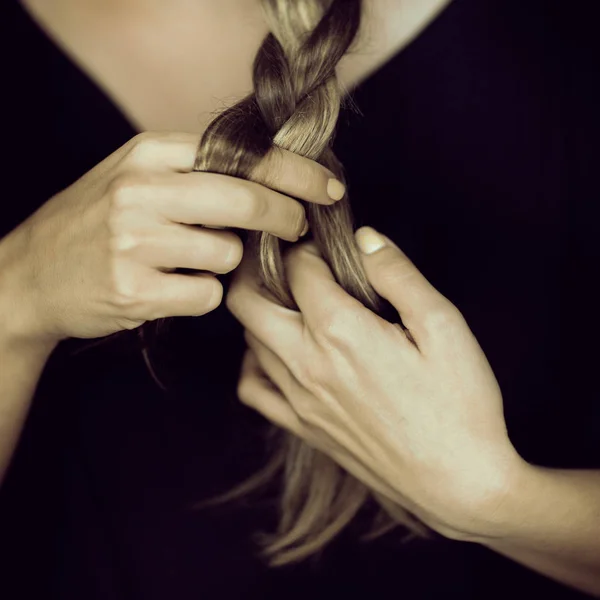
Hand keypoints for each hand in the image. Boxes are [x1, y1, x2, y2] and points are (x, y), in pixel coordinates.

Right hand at [0, 131, 342, 343]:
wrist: (32, 274)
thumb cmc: (97, 223)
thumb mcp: (136, 176)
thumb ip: (197, 172)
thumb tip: (275, 182)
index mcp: (148, 153)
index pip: (241, 155)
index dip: (294, 172)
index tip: (328, 188)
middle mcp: (141, 190)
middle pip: (245, 202)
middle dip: (285, 219)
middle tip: (298, 229)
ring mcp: (135, 241)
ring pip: (227, 255)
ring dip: (223, 263)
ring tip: (185, 260)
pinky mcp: (135, 288)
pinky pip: (208, 295)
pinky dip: (201, 294)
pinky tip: (171, 287)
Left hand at [226, 227, 524, 538]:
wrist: (459, 483)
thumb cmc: (460, 403)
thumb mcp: (443, 326)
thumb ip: (398, 274)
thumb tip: (364, 238)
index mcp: (340, 331)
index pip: (297, 269)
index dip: (306, 246)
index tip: (321, 244)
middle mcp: (307, 363)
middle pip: (247, 300)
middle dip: (257, 268)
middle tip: (284, 259)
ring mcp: (299, 399)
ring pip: (249, 339)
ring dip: (259, 310)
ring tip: (289, 300)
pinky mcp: (302, 426)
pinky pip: (254, 388)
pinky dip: (254, 361)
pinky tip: (278, 351)